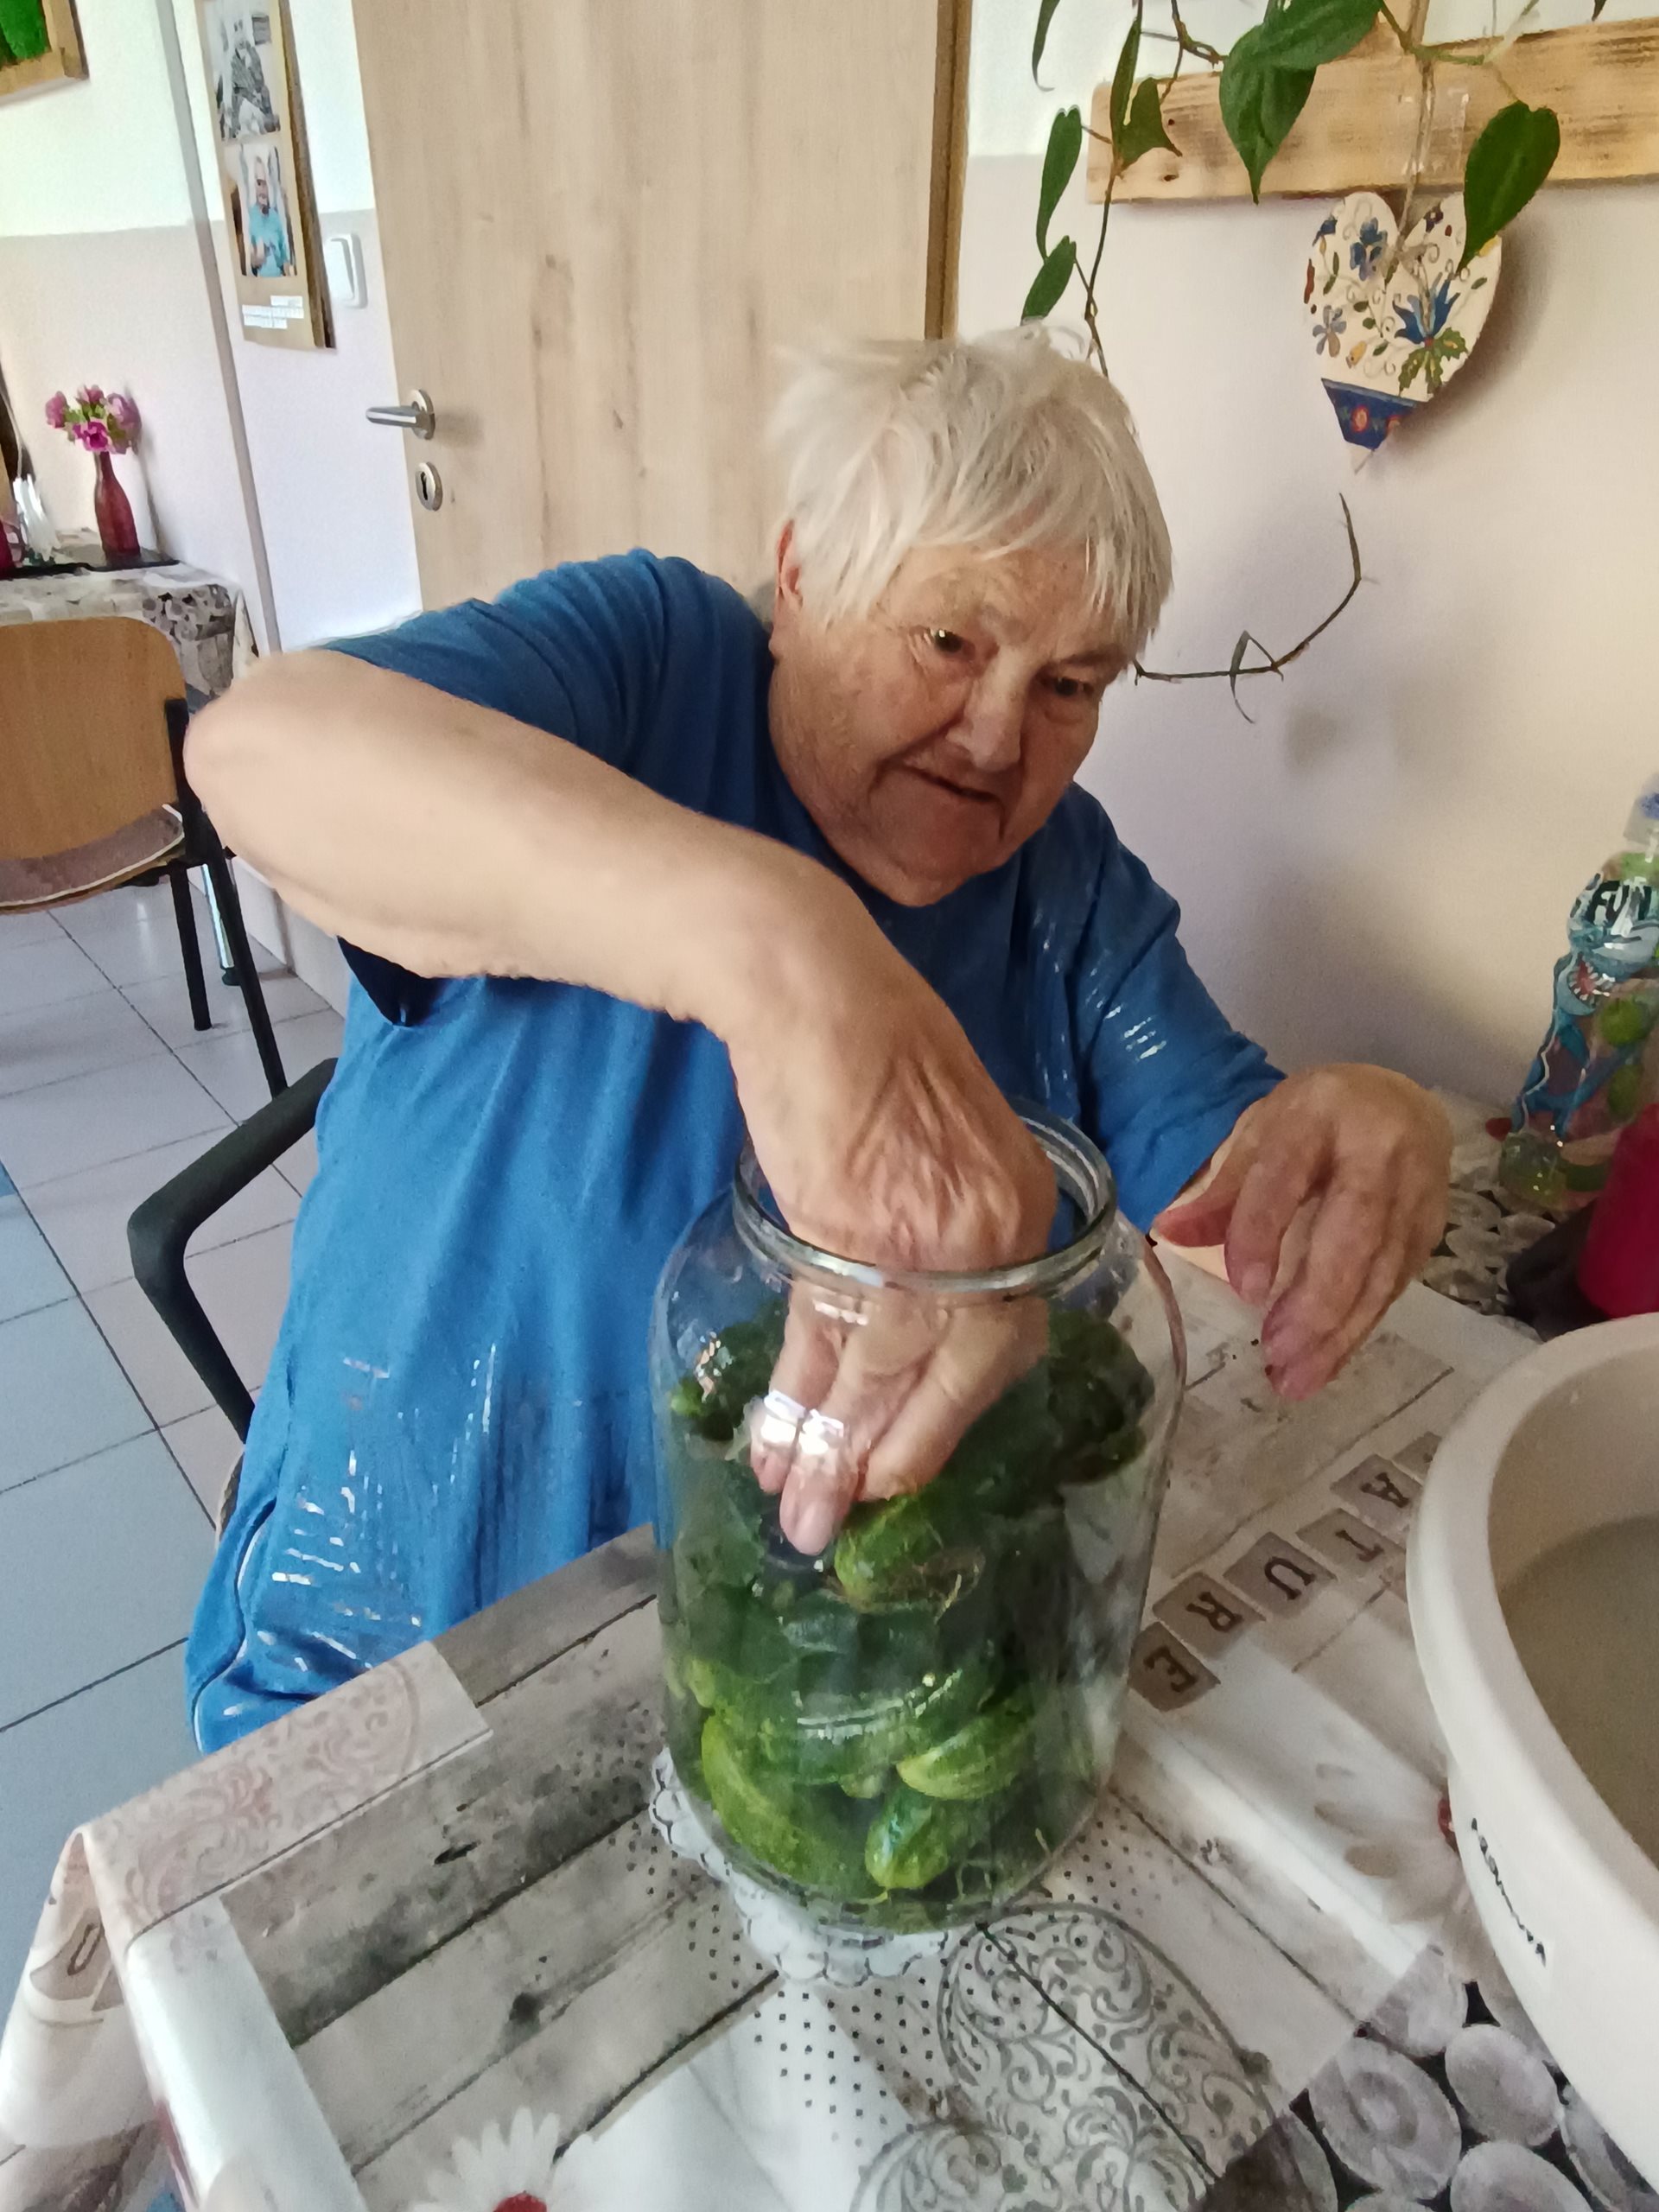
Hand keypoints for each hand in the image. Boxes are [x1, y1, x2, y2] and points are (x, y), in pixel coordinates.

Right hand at [727, 891, 1052, 1555]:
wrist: (813, 986)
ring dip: (834, 1449)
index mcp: (1022, 1208)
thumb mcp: (944, 1142)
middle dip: (893, 1456)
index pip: (999, 1344)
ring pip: (881, 1370)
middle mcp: (989, 1232)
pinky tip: (778, 1444)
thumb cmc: (874, 1048)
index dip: (947, 1413)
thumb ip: (949, 1230)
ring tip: (800, 1513)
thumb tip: (917, 1313)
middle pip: (950, 1375)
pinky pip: (827, 1336)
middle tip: (846, 1520)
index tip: (905, 1457)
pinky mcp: (848, 1229)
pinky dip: (800, 1395)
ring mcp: (921, 1233)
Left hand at [1152, 1065, 1450, 1399]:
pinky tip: (1329, 1359)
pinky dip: (1363, 1325)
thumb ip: (1223, 1189)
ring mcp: (1417, 1188)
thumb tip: (1168, 1232)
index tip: (1246, 1290)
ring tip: (1297, 1378)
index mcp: (1318, 1113)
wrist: (1403, 1103)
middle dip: (1316, 1301)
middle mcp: (1377, 1148)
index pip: (1286, 1175)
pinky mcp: (1434, 1225)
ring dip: (1341, 1331)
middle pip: (1353, 1232)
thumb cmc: (1319, 1121)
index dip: (1264, 1232)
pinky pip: (1399, 1283)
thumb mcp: (1264, 1133)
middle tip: (1276, 1354)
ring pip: (1384, 1269)